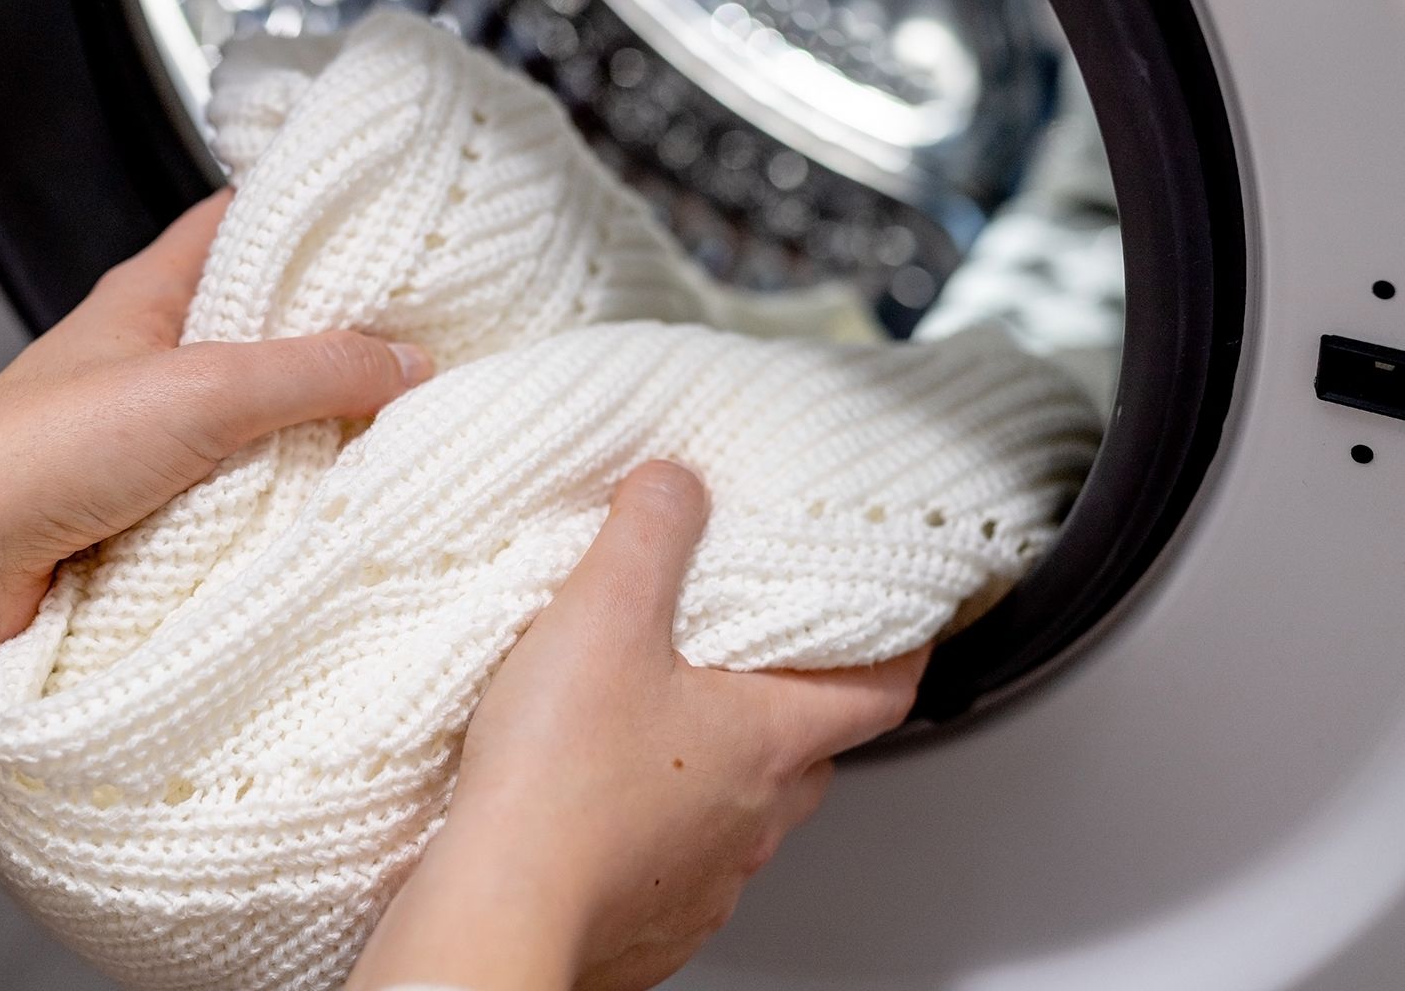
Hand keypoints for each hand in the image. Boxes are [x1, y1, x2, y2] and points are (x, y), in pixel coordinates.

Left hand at [0, 191, 432, 776]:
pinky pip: (242, 487)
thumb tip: (406, 362)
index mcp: (147, 294)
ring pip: (259, 414)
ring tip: (395, 421)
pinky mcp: (153, 508)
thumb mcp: (201, 390)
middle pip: (265, 325)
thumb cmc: (32, 455)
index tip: (390, 223)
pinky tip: (330, 500)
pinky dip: (285, 493)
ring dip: (316, 424)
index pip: (241, 221)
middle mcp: (150, 356)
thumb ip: (314, 371)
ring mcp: (152, 434)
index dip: (311, 212)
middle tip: (419, 338)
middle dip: (338, 334)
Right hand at [348, 461, 927, 990]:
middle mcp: (756, 820)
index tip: (906, 621)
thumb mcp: (603, 614)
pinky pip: (678, 864)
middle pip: (810, 750)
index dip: (905, 649)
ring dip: (716, 764)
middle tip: (751, 653)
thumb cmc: (559, 782)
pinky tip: (601, 798)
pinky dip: (658, 825)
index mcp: (769, 741)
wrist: (500, 908)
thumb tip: (675, 486)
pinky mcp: (652, 921)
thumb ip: (648, 532)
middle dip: (789, 699)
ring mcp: (708, 879)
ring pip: (743, 809)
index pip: (884, 692)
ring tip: (655, 719)